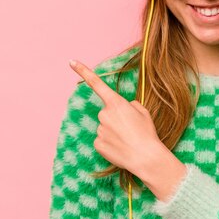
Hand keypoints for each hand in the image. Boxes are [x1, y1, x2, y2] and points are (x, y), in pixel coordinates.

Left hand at [69, 59, 162, 174]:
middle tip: (131, 129)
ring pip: (105, 127)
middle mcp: (104, 114)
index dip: (83, 71)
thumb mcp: (143, 112)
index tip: (71, 61)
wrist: (146, 158)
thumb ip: (130, 105)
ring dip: (114, 132)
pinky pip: (102, 140)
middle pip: (107, 113)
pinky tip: (120, 148)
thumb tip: (124, 108)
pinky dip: (110, 144)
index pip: (96, 83)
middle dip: (116, 119)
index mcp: (116, 103)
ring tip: (128, 140)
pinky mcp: (97, 144)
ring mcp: (99, 129)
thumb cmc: (147, 133)